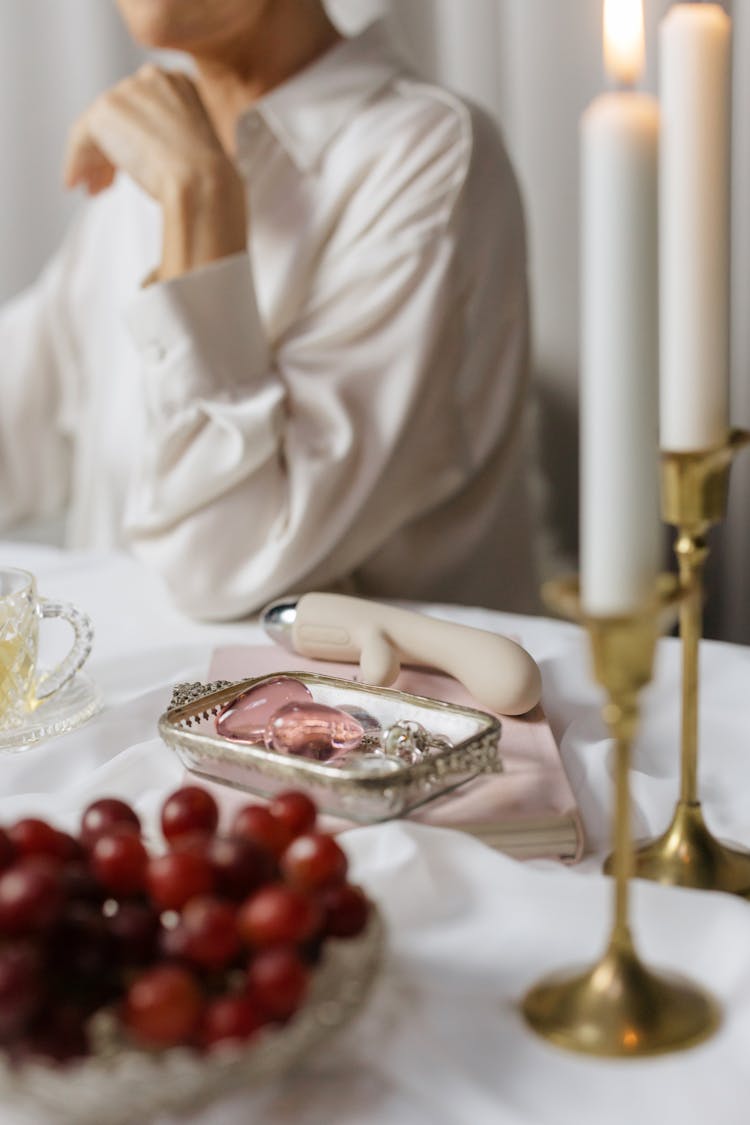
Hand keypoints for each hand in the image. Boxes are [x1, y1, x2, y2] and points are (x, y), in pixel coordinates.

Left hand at [64, 66, 246, 280]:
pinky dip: (75, 163)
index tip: (126, 166)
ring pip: (98, 127)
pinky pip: (80, 138)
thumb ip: (169, 137)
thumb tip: (142, 154)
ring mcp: (128, 91)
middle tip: (104, 183)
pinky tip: (75, 183)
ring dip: (92, 161)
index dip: (131, 140)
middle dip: (109, 152)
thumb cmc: (208, 180)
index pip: (141, 107)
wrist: (204, 184)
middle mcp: (151, 79)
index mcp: (179, 83)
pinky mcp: (106, 110)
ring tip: (92, 189)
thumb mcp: (193, 147)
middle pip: (118, 116)